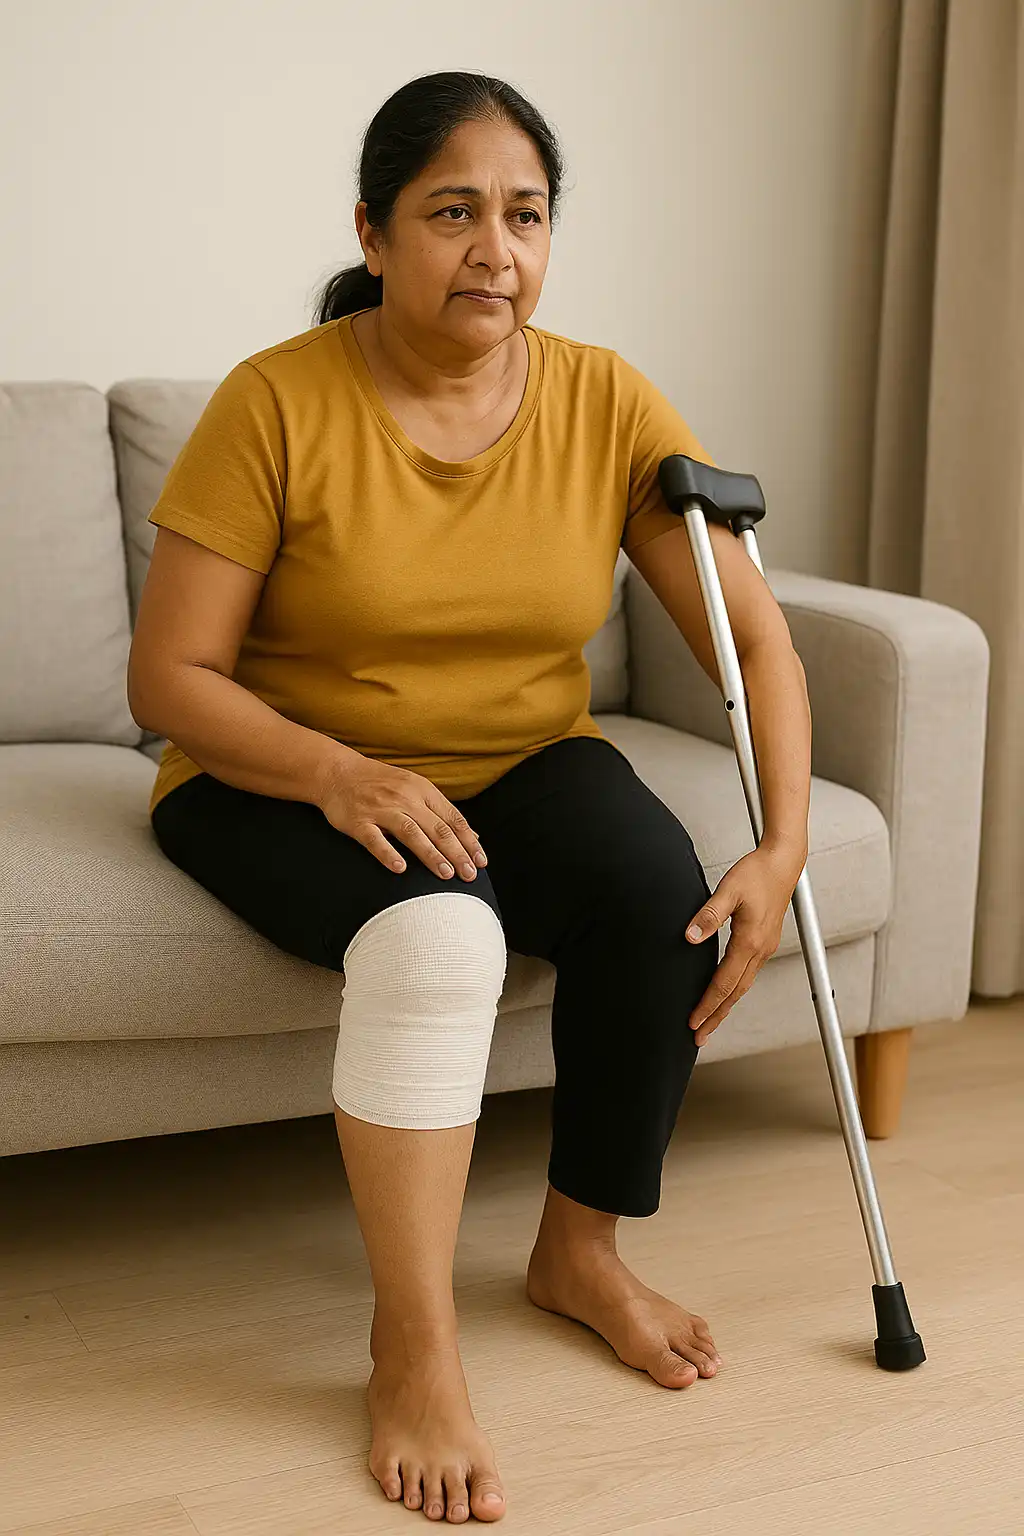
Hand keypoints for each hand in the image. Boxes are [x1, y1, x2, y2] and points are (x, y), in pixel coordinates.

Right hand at [318, 750, 486, 881]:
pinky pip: (374, 839)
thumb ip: (442, 813)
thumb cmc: (381, 784)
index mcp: (422, 791)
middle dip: (457, 853)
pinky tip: (400, 869)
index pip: (453, 819)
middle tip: (470, 875)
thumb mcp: (416, 790)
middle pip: (437, 828)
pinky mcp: (358, 821)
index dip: (469, 842)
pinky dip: (388, 853)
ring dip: (431, 854)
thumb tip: (474, 836)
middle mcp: (405, 798)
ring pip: (411, 833)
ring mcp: (381, 809)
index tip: (481, 862)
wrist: (338, 772)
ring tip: (446, 874)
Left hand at [685, 842, 806, 1045]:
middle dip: (716, 1017)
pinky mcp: (764, 942)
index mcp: (749, 941)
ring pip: (742, 986)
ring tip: (710, 1023)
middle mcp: (760, 950)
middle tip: (699, 1038)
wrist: (783, 862)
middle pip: (735, 993)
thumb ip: (709, 914)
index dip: (707, 1005)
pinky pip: (747, 974)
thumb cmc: (756, 873)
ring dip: (725, 1007)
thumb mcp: (728, 889)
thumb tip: (690, 936)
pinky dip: (734, 990)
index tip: (693, 1023)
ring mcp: (765, 948)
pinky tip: (725, 993)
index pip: (724, 983)